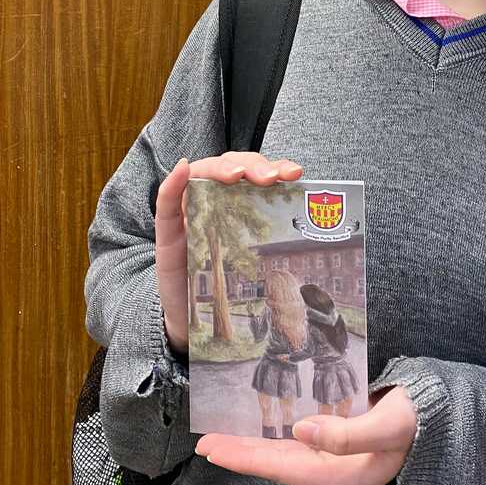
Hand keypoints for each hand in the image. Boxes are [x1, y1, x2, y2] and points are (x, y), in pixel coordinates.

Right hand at [154, 152, 303, 354]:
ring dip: (220, 168)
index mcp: (238, 203)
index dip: (274, 167)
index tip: (295, 172)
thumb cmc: (227, 284)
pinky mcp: (166, 231)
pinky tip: (181, 168)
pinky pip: (165, 202)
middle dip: (252, 166)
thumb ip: (279, 244)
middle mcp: (214, 199)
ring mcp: (188, 212)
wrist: (191, 318)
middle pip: (231, 167)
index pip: (255, 173)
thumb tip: (320, 227)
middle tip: (270, 177)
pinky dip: (172, 183)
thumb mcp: (256, 262)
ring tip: (236, 173)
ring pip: (201, 174)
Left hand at [195, 386, 416, 484]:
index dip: (247, 458)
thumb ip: (348, 432)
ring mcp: (338, 461)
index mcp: (344, 475)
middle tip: (205, 445)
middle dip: (241, 454)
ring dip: (254, 446)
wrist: (441, 421)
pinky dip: (275, 438)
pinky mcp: (341, 446)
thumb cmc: (419, 422)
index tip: (214, 449)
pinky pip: (299, 446)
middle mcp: (336, 473)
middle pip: (278, 465)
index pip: (284, 467)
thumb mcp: (390, 425)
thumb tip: (301, 430)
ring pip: (285, 455)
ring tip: (221, 438)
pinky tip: (260, 431)